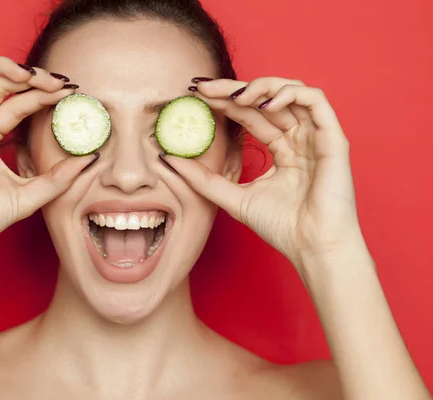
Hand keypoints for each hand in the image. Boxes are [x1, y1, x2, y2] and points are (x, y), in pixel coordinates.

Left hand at [164, 77, 362, 273]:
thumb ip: (203, 178)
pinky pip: (316, 100)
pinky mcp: (333, 138)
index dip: (223, 102)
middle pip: (265, 100)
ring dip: (260, 87)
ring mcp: (316, 136)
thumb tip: (168, 158)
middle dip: (232, 90)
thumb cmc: (281, 227)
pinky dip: (290, 94)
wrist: (312, 248)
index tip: (195, 96)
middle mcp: (298, 139)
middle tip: (203, 88)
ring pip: (290, 92)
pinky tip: (265, 103)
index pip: (249, 115)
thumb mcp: (232, 196)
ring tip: (233, 97)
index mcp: (281, 149)